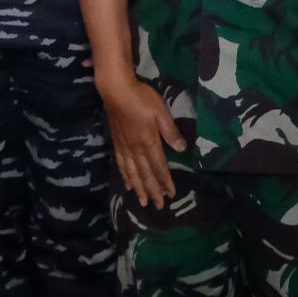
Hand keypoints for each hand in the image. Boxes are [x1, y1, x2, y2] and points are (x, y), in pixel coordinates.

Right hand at [100, 74, 184, 208]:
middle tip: (159, 206)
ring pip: (133, 173)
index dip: (165, 182)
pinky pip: (121, 164)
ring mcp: (125, 147)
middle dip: (153, 191)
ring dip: (139, 189)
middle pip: (146, 174)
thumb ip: (170, 131)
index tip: (171, 194)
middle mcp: (136, 149)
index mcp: (149, 142)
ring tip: (143, 202)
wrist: (116, 90)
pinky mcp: (117, 143)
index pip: (159, 167)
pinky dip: (125, 176)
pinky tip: (128, 184)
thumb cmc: (141, 98)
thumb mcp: (161, 112)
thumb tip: (181, 148)